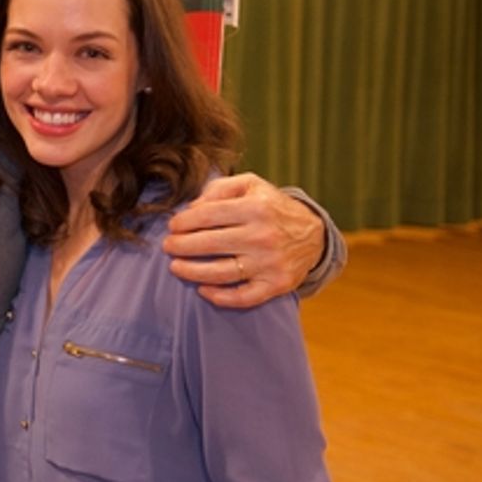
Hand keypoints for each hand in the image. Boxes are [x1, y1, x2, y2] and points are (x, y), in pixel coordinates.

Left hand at [163, 173, 324, 308]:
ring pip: (222, 272)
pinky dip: (221, 297)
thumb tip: (192, 208)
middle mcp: (263, 235)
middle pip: (211, 244)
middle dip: (181, 246)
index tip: (172, 227)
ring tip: (175, 267)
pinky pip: (244, 297)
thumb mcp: (251, 185)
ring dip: (193, 272)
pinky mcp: (276, 284)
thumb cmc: (272, 207)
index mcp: (256, 208)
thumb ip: (220, 189)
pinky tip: (203, 290)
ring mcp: (270, 263)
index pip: (208, 215)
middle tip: (167, 247)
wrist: (313, 234)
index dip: (184, 222)